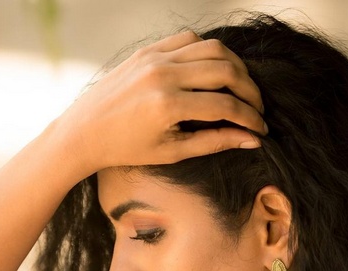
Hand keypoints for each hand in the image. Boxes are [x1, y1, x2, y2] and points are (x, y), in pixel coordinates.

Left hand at [56, 30, 266, 180]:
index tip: (261, 128)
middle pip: (226, 70)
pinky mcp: (149, 49)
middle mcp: (163, 74)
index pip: (225, 105)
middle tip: (257, 108)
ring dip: (235, 68)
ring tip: (241, 90)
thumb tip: (252, 140)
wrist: (85, 131)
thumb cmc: (127, 149)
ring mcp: (155, 56)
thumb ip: (214, 143)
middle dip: (250, 90)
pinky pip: (190, 40)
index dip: (249, 118)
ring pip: (212, 49)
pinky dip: (209, 53)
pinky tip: (215, 74)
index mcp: (168, 105)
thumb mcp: (173, 152)